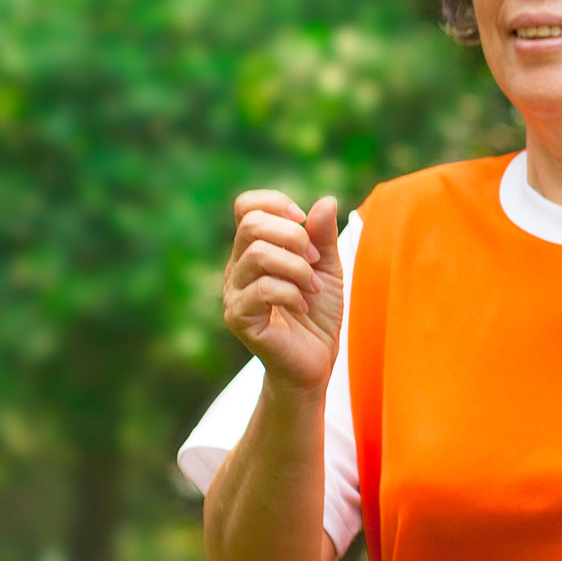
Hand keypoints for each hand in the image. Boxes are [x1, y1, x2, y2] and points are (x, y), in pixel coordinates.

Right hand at [221, 191, 343, 395]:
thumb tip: (325, 200)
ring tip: (313, 289)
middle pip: (252, 225)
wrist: (314, 360)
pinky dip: (292, 293)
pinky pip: (262, 289)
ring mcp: (233, 292)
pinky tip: (303, 306)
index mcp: (254, 250)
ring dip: (297, 268)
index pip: (247, 207)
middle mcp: (237, 267)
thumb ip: (323, 236)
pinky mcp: (237, 317)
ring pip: (258, 254)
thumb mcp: (327, 268)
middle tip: (315, 262)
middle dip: (294, 236)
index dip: (276, 203)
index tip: (304, 221)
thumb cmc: (318, 313)